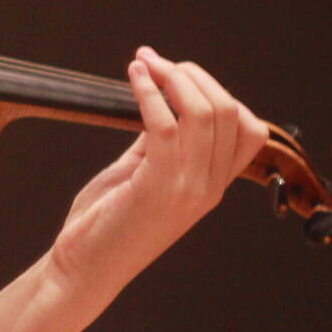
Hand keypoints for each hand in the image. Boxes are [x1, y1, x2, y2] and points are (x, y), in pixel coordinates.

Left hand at [49, 46, 267, 292]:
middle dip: (193, 75)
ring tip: (143, 63)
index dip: (217, 90)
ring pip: (203, 113)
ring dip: (172, 77)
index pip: (248, 128)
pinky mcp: (157, 187)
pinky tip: (133, 77)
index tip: (176, 71)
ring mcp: (188, 188)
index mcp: (212, 185)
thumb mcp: (140, 174)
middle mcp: (209, 187)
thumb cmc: (105, 223)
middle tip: (156, 62)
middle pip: (229, 111)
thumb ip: (158, 142)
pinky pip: (166, 125)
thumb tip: (162, 99)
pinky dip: (150, 92)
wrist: (83, 270)